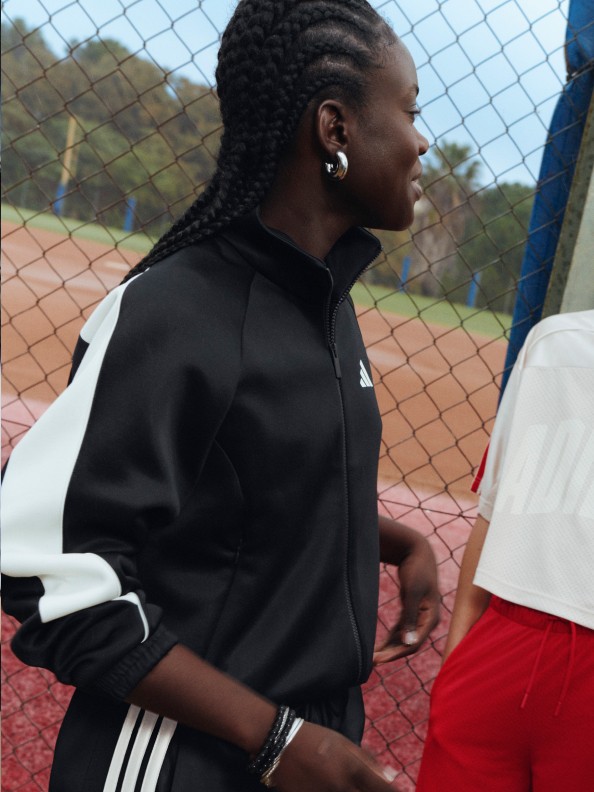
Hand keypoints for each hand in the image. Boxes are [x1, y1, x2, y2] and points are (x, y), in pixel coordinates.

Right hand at [270, 721, 399, 790]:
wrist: (281, 744)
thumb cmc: (316, 739)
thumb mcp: (345, 743)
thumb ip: (369, 761)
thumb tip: (392, 776)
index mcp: (353, 768)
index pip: (383, 789)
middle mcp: (342, 786)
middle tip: (367, 788)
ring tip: (347, 786)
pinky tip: (335, 789)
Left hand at [374, 532, 438, 664]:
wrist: (417, 552)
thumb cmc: (417, 569)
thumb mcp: (413, 592)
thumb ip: (411, 617)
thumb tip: (408, 642)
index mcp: (431, 618)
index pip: (414, 644)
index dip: (396, 654)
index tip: (378, 659)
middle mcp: (428, 621)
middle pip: (409, 644)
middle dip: (391, 654)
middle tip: (371, 661)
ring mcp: (420, 617)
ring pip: (405, 639)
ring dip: (390, 648)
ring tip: (372, 656)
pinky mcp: (412, 612)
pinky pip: (402, 630)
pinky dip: (391, 638)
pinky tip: (379, 646)